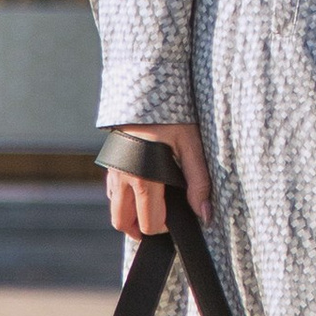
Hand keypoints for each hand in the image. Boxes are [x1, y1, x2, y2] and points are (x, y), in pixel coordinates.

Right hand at [105, 121, 212, 236]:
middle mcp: (122, 177)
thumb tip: (205, 214)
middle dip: (139, 228)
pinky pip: (112, 191)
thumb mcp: (191, 145)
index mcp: (143, 178)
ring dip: (130, 213)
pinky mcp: (111, 162)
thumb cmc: (172, 115)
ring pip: (114, 207)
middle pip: (121, 222)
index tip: (176, 218)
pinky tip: (143, 187)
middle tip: (160, 222)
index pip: (148, 222)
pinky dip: (124, 198)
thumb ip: (198, 182)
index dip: (164, 227)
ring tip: (153, 205)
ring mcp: (113, 170)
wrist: (147, 87)